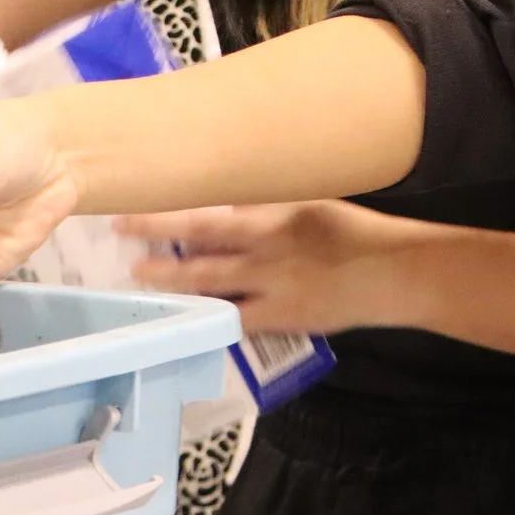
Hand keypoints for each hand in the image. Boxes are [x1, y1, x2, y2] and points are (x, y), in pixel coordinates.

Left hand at [117, 202, 402, 336]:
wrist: (393, 275)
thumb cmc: (356, 232)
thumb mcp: (312, 202)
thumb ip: (269, 203)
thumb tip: (226, 197)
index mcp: (277, 213)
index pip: (214, 207)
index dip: (174, 206)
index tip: (141, 199)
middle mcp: (268, 246)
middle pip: (202, 238)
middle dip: (159, 235)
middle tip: (121, 228)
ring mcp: (272, 284)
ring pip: (210, 279)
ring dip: (172, 275)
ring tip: (140, 272)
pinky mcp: (281, 316)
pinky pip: (236, 317)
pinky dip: (211, 313)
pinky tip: (186, 312)